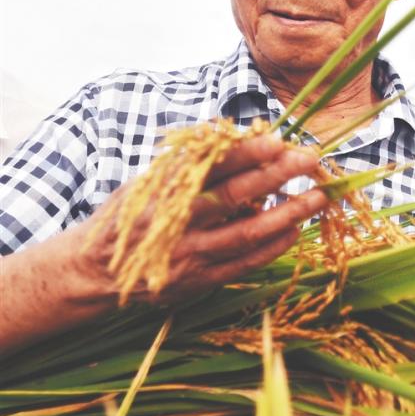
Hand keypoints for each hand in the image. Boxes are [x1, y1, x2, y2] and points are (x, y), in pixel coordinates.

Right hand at [75, 133, 326, 302]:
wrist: (96, 271)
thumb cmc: (129, 216)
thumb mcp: (148, 181)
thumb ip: (187, 162)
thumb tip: (229, 135)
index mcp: (163, 190)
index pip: (211, 166)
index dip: (246, 152)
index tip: (278, 139)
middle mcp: (177, 222)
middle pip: (234, 196)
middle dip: (276, 175)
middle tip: (309, 159)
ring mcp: (190, 254)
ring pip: (247, 233)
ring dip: (287, 214)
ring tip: (318, 197)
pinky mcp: (199, 280)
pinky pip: (245, 263)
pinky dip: (273, 246)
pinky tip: (295, 230)